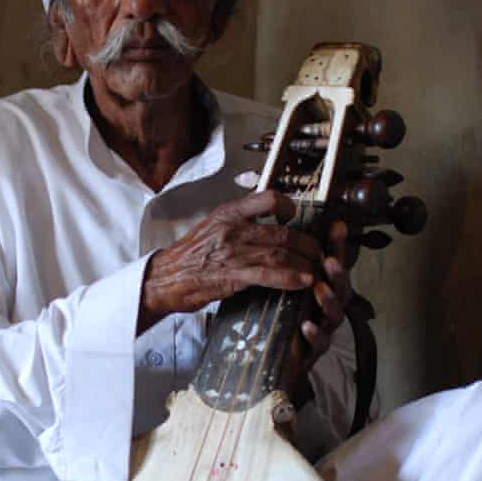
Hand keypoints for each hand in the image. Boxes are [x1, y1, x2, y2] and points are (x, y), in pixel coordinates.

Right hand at [138, 190, 323, 332]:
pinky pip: (269, 275)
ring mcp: (232, 251)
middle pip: (283, 232)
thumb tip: (268, 227)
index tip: (294, 218)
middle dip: (307, 245)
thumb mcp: (213, 227)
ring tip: (316, 270)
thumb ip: (240, 224)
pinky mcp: (232, 275)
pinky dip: (290, 278)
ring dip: (304, 263)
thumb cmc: (190, 256)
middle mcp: (233, 228)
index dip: (289, 207)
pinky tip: (302, 282)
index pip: (268, 198)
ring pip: (280, 252)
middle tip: (317, 253)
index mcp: (228, 212)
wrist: (164, 278)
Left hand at [292, 219, 356, 405]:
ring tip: (319, 289)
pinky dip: (315, 334)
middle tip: (329, 261)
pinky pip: (320, 344)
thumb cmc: (278, 318)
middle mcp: (328, 308)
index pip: (333, 264)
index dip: (337, 245)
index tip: (336, 226)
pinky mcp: (314, 352)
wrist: (273, 361)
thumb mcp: (281, 288)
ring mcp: (324, 330)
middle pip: (342, 288)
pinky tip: (307, 325)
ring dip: (329, 300)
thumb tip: (281, 231)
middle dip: (338, 274)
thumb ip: (286, 266)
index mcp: (323, 289)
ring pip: (335, 314)